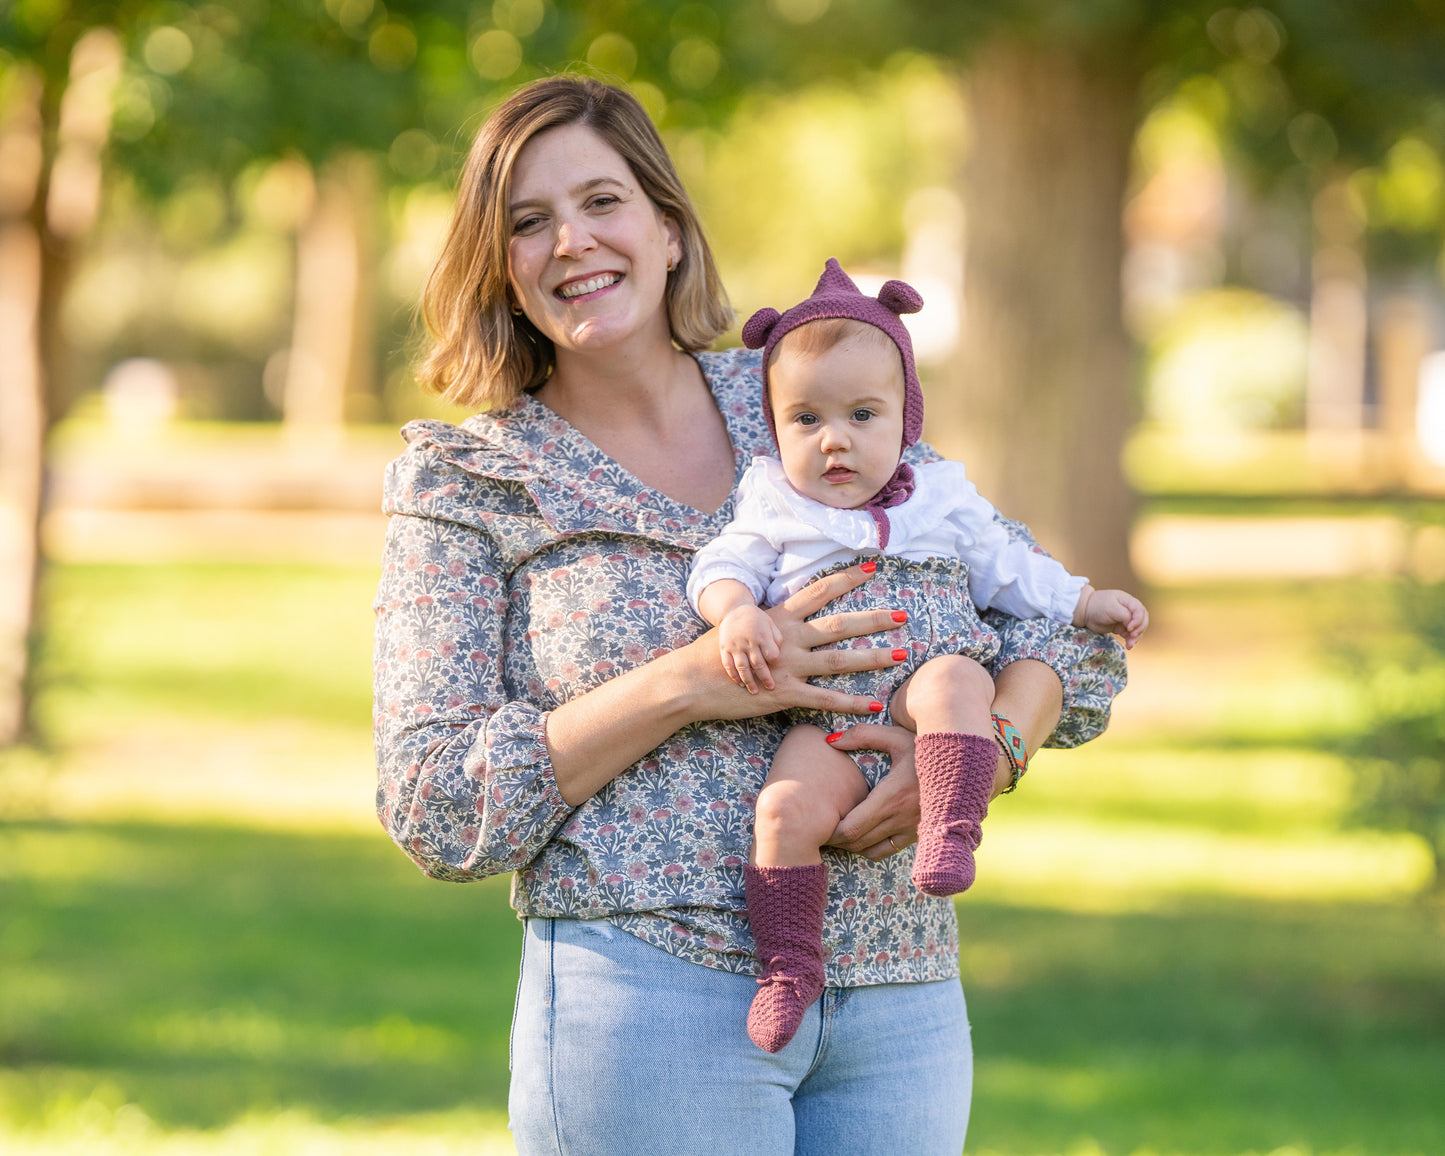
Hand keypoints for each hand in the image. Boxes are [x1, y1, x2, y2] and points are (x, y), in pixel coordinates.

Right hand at [679, 563, 907, 721]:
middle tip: (903, 615)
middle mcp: (787, 638)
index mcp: (778, 617)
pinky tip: (873, 704)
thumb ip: (771, 624)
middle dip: (874, 619)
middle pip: (839, 625)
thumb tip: (791, 620)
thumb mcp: (744, 628)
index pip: (819, 591)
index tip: (872, 566)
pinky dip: (850, 703)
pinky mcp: (784, 694)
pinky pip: (824, 699)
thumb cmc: (715, 654)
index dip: (847, 577)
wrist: (691, 679)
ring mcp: (787, 666)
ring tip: (899, 654)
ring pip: (839, 661)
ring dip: (872, 658)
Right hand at [718, 604, 781, 692]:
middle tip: (770, 688)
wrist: (733, 610)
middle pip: (758, 664)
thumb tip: (778, 657)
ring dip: (749, 681)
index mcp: (762, 635)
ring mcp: (735, 646)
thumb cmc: (757, 619)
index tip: (774, 665)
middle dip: (765, 678)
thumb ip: (777, 639)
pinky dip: (733, 675)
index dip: (774, 660)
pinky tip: (740, 684)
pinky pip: (728, 664)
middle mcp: (748, 641)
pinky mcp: (724, 648)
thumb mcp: (770, 623)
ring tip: (754, 691)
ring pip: (742, 667)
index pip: (771, 654)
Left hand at [825, 724, 918, 860]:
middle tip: (819, 827)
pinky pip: (887, 851)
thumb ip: (862, 735)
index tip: (817, 821)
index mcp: (892, 797)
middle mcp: (902, 819)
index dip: (830, 831)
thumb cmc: (928, 747)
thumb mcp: (896, 736)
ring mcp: (912, 830)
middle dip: (835, 839)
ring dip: (851, 845)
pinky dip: (869, 848)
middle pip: (857, 842)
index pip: (851, 829)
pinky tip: (861, 834)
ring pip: (870, 851)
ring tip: (836, 830)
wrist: (967, 765)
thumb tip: (830, 740)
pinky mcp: (919, 835)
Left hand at [1081, 588, 1148, 649]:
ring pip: (1137, 629)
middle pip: (1142, 620)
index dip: (1138, 620)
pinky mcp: (1121, 628)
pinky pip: (1130, 635)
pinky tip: (1128, 646)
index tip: (1129, 628)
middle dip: (1139, 630)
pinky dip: (1131, 640)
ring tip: (1130, 644)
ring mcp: (1126, 619)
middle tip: (1132, 636)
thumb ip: (1125, 615)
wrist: (1085, 612)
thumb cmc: (1098, 606)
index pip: (1140, 611)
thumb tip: (1132, 625)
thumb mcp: (1112, 608)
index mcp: (1129, 601)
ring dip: (1136, 637)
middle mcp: (1130, 610)